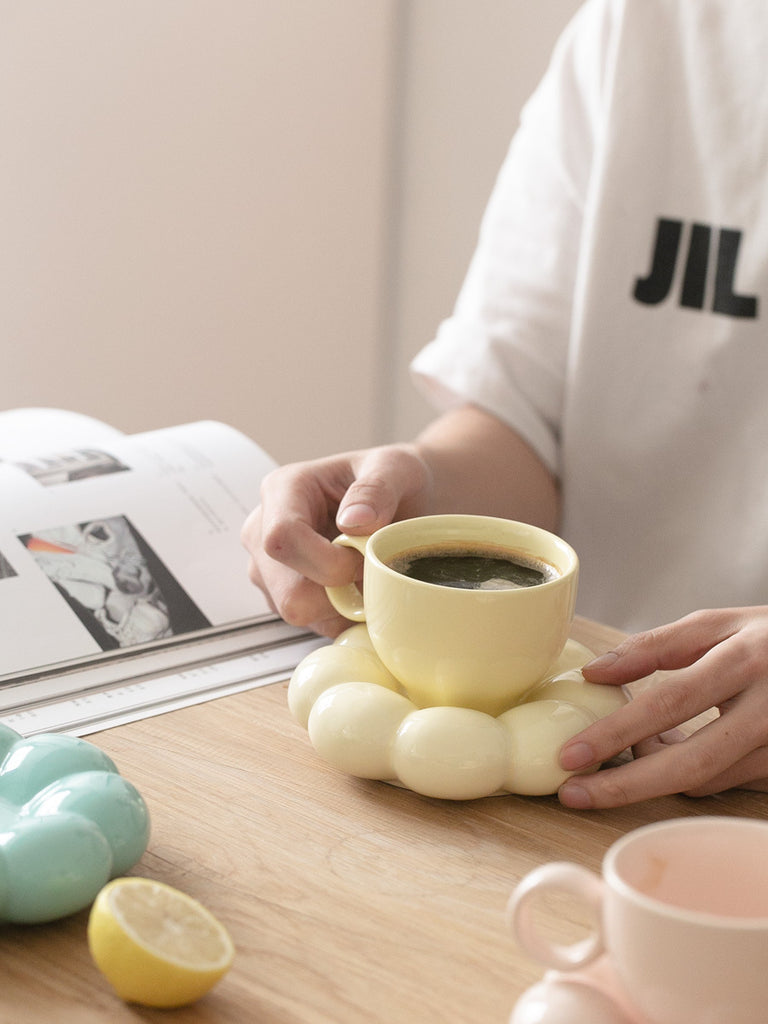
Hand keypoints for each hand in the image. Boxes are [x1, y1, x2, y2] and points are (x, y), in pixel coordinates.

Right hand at [240, 444, 431, 636]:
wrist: (399, 498)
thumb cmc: (391, 479)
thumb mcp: (395, 469)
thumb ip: (377, 490)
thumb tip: (354, 521)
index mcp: (283, 491)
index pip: (281, 540)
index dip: (326, 562)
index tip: (363, 557)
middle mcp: (264, 531)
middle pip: (288, 592)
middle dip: (339, 592)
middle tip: (371, 568)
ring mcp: (270, 569)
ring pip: (299, 613)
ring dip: (344, 605)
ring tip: (367, 572)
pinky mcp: (284, 596)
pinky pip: (314, 625)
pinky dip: (344, 616)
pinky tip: (360, 588)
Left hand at [557, 607, 767, 807]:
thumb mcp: (718, 625)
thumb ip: (655, 646)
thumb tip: (595, 672)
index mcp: (744, 660)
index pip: (667, 703)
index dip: (616, 733)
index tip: (571, 755)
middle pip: (690, 764)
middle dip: (625, 786)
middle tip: (574, 793)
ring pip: (705, 780)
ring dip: (656, 774)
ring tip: (634, 747)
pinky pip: (725, 783)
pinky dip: (690, 773)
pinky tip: (673, 750)